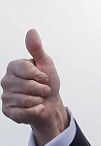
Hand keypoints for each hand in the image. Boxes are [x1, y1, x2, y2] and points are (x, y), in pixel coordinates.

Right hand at [1, 29, 67, 145]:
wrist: (50, 105)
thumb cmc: (47, 84)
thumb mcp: (45, 65)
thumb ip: (37, 49)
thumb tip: (31, 32)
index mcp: (13, 67)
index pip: (26, 69)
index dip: (41, 76)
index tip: (44, 78)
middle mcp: (6, 81)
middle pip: (27, 86)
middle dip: (42, 90)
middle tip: (43, 91)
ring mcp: (5, 96)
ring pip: (26, 100)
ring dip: (39, 101)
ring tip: (39, 99)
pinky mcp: (8, 111)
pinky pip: (23, 113)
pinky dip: (35, 112)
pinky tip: (36, 109)